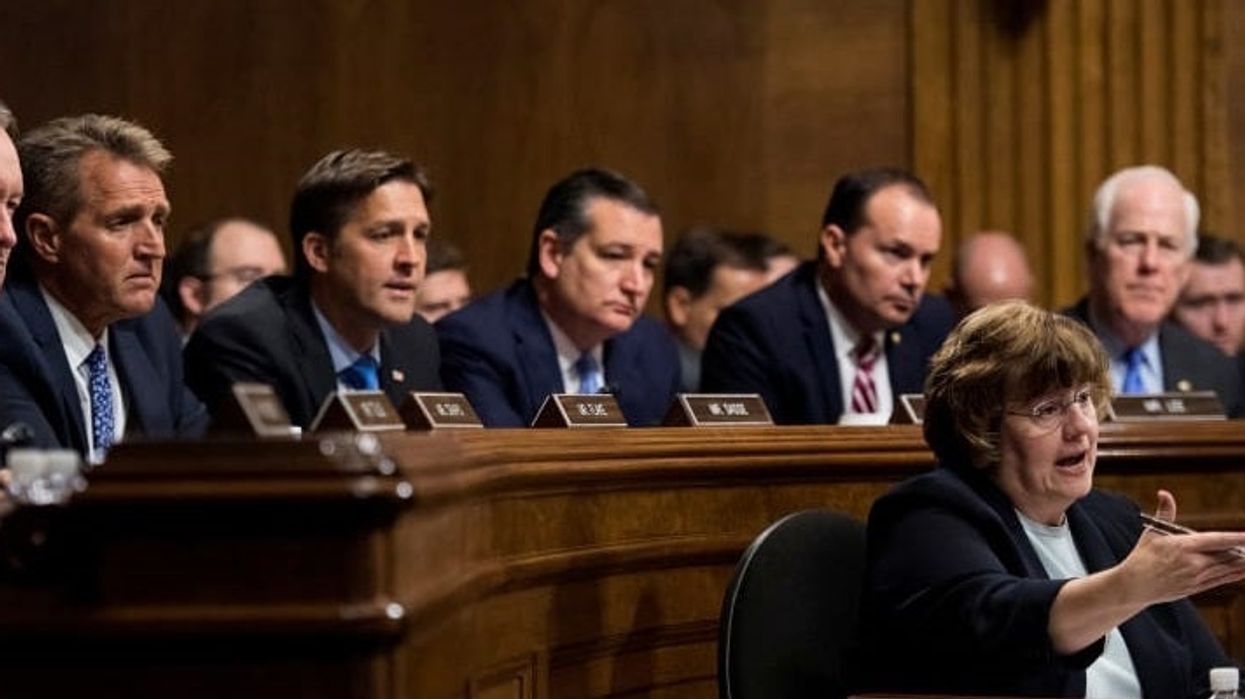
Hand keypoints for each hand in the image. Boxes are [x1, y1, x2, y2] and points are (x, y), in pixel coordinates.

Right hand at [1117, 490, 1244, 604]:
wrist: (1134, 585)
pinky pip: (1221, 580)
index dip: (1237, 538)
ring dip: (1243, 563)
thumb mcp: (1152, 531)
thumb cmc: (1143, 555)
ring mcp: (1196, 577)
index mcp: (1183, 546)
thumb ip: (1165, 512)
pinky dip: (1235, 574)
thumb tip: (1164, 493)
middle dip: (1243, 550)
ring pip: (1227, 569)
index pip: (1218, 540)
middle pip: (1227, 555)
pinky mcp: (1196, 587)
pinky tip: (1243, 570)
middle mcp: (1193, 563)